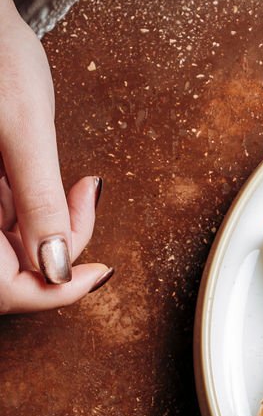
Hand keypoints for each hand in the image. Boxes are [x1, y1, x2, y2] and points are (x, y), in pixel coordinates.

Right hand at [0, 0, 110, 312]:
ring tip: (83, 188)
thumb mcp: (23, 128)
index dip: (54, 287)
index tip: (100, 271)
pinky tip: (65, 187)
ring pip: (13, 247)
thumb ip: (39, 201)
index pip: (5, 287)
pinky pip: (8, 222)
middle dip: (58, 249)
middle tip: (88, 204)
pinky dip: (39, 210)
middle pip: (11, 270)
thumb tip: (60, 270)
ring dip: (54, 227)